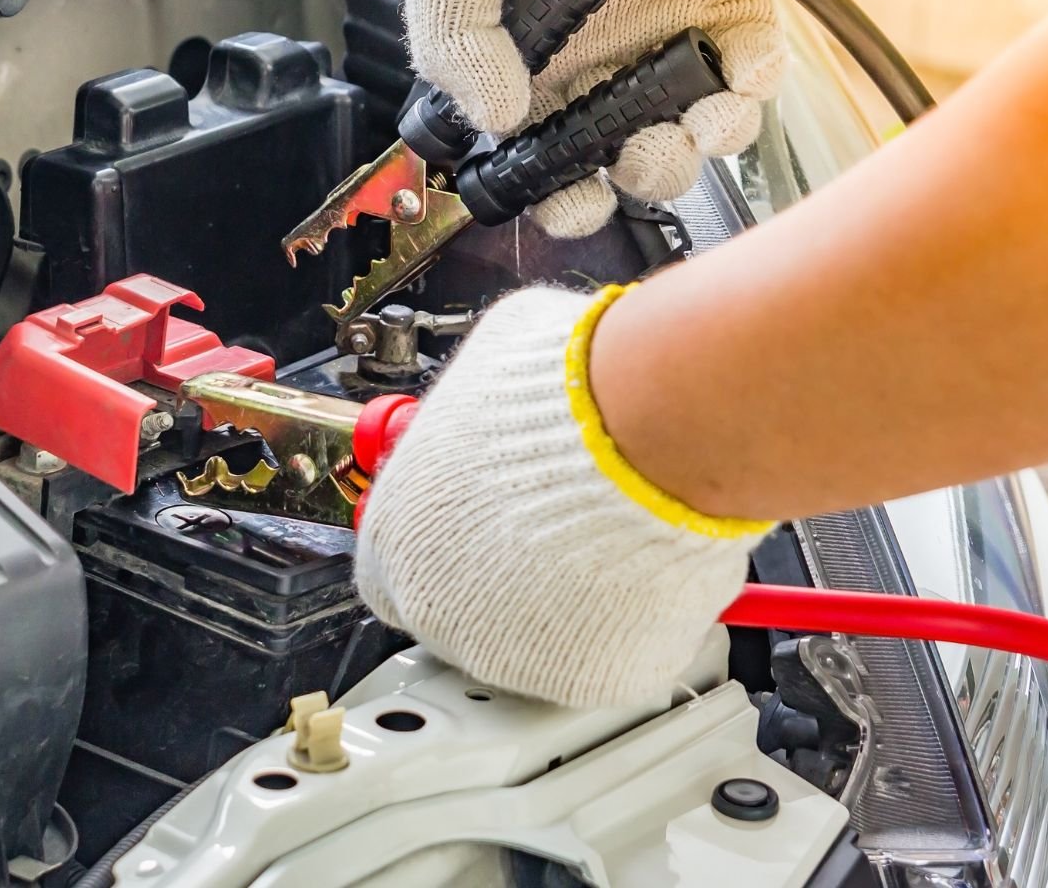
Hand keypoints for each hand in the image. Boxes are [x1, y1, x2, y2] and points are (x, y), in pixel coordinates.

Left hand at [353, 286, 771, 703]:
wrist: (655, 432)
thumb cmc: (571, 392)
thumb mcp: (490, 371)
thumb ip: (474, 416)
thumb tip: (494, 403)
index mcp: (399, 533)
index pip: (392, 570)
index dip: (445, 548)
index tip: (481, 529)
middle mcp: (439, 604)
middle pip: (462, 613)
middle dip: (510, 577)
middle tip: (561, 532)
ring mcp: (512, 651)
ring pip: (538, 640)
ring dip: (569, 602)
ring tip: (613, 539)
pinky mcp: (587, 676)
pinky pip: (607, 657)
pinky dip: (632, 625)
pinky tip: (647, 570)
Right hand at [401, 0, 787, 237]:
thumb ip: (451, 43)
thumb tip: (492, 118)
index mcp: (530, 60)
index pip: (544, 158)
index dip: (558, 195)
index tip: (570, 197)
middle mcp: (600, 59)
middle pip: (622, 162)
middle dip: (634, 178)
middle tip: (634, 151)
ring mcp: (667, 36)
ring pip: (691, 135)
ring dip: (694, 146)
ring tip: (687, 117)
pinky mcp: (732, 7)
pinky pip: (753, 76)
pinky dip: (750, 88)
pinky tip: (730, 67)